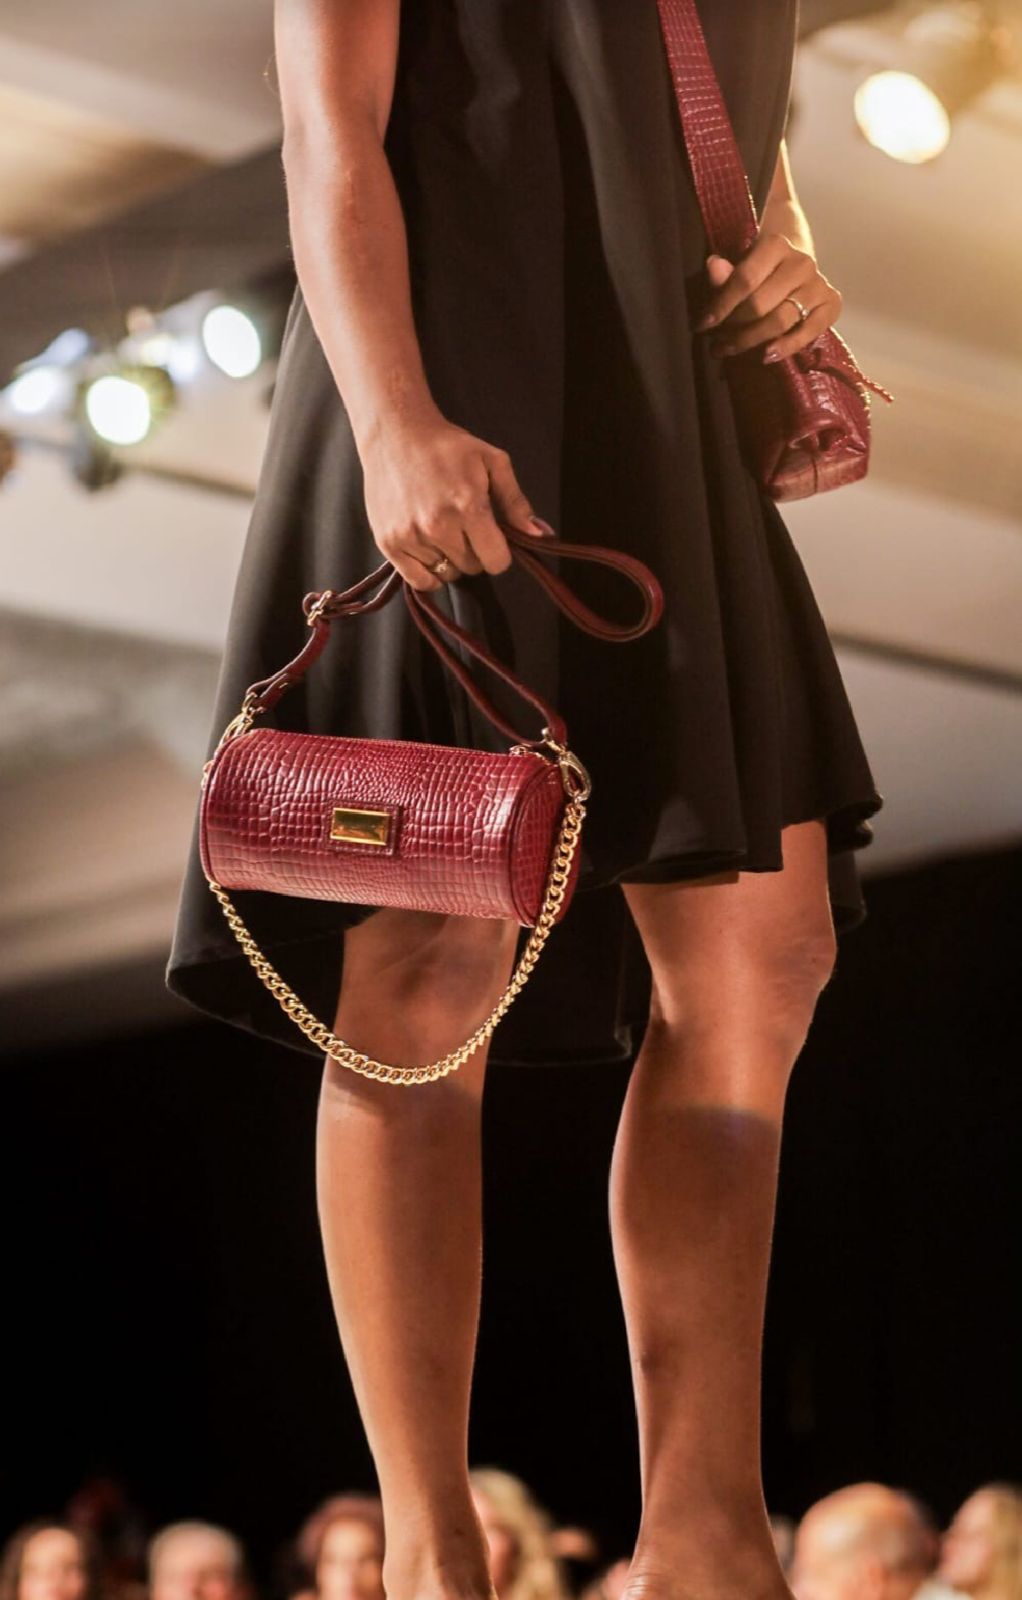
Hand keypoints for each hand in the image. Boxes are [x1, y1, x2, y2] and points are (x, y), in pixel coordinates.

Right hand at [360, 412, 551, 590]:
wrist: (395, 434)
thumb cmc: (448, 447)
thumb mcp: (492, 463)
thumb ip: (516, 502)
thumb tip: (539, 535)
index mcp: (468, 507)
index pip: (496, 562)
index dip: (500, 552)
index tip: (492, 538)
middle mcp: (438, 527)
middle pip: (472, 568)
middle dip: (475, 552)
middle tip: (464, 526)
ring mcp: (411, 537)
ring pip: (447, 574)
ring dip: (449, 558)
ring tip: (441, 528)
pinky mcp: (388, 542)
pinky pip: (419, 581)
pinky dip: (428, 573)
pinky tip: (430, 550)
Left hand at [694, 232, 842, 363]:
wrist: (794, 272)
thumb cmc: (761, 273)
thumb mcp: (740, 270)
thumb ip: (726, 274)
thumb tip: (713, 267)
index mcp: (776, 245)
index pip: (744, 280)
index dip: (721, 305)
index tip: (702, 325)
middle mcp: (801, 262)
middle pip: (760, 304)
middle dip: (733, 328)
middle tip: (717, 342)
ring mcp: (818, 284)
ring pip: (780, 321)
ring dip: (751, 340)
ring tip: (730, 350)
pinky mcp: (831, 304)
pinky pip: (808, 332)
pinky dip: (786, 347)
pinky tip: (765, 356)